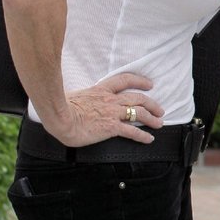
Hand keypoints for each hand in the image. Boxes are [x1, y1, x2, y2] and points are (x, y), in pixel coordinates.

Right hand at [45, 72, 164, 146]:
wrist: (60, 117)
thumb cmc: (61, 107)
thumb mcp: (76, 95)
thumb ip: (86, 97)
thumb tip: (83, 101)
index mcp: (101, 90)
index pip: (125, 80)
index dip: (139, 81)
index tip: (149, 84)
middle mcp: (110, 100)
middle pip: (138, 98)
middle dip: (152, 104)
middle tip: (159, 110)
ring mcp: (112, 113)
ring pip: (139, 113)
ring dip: (152, 119)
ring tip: (159, 123)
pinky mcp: (112, 127)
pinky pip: (132, 131)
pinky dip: (143, 136)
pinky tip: (149, 139)